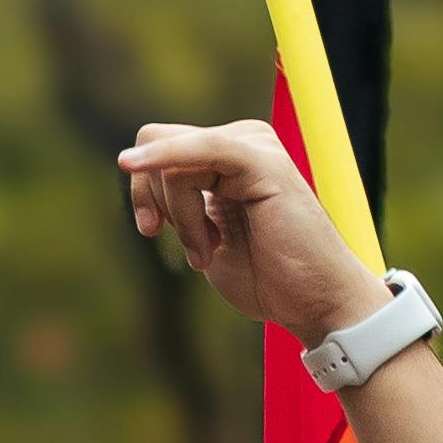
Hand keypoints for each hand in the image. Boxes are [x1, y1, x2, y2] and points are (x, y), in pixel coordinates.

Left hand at [118, 116, 384, 347]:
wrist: (313, 301)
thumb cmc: (265, 276)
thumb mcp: (203, 237)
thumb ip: (178, 203)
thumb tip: (135, 170)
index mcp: (227, 157)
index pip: (157, 148)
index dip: (143, 191)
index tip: (153, 231)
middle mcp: (241, 141)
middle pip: (155, 145)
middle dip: (155, 199)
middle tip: (195, 248)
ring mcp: (254, 146)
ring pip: (172, 161)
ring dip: (181, 218)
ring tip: (211, 252)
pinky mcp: (262, 162)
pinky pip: (201, 148)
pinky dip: (164, 158)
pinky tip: (130, 164)